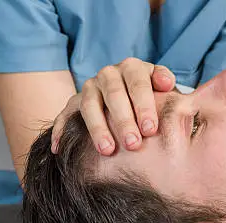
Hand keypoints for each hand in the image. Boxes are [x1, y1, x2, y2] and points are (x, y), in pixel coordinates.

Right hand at [51, 57, 176, 153]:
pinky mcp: (74, 102)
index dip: (144, 106)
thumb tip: (166, 83)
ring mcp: (89, 88)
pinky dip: (60, 131)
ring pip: (90, 106)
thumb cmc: (152, 94)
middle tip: (133, 144)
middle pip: (113, 96)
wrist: (131, 93)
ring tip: (108, 151)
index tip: (150, 129)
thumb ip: (165, 82)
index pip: (137, 85)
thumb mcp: (162, 85)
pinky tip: (59, 149)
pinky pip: (64, 115)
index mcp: (132, 68)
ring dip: (98, 129)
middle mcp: (108, 74)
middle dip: (123, 121)